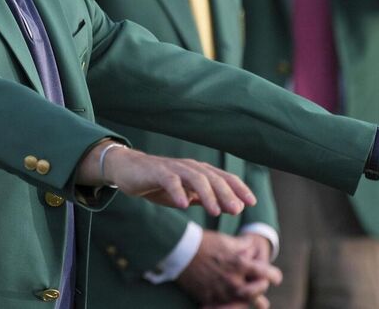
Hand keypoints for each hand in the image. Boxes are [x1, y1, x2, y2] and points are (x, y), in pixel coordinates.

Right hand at [78, 143, 256, 214]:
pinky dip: (178, 192)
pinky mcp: (156, 172)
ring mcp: (173, 168)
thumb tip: (231, 206)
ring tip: (215, 211)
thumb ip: (205, 199)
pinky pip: (170, 181)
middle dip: (227, 194)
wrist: (127, 171)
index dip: (238, 189)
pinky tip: (184, 205)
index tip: (251, 203)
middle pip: (213, 178)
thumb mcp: (185, 194)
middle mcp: (189, 167)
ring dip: (208, 194)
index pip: (223, 178)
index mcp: (198, 172)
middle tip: (237, 210)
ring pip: (195, 178)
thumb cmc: (159, 183)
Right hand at [177, 231, 280, 307]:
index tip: (274, 276)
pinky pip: (224, 306)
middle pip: (258, 292)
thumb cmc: (204, 242)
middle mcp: (234, 282)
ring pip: (243, 302)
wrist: (179, 251)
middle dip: (262, 288)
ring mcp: (222, 292)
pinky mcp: (210, 299)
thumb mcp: (227, 240)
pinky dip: (229, 303)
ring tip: (249, 296)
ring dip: (248, 298)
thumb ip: (243, 246)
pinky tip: (229, 300)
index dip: (274, 275)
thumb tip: (252, 247)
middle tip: (261, 284)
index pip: (267, 274)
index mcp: (241, 265)